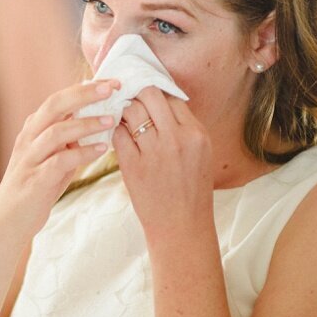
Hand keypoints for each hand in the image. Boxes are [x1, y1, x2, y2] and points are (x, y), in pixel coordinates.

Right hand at [0, 78, 118, 226]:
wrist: (9, 220)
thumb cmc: (36, 185)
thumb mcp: (52, 155)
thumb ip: (68, 136)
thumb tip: (94, 113)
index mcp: (34, 128)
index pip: (59, 98)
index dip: (84, 88)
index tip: (111, 81)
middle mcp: (29, 138)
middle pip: (55, 105)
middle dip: (84, 94)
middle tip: (111, 88)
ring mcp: (30, 158)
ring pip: (57, 131)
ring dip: (86, 123)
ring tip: (111, 119)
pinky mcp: (36, 180)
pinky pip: (60, 161)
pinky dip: (82, 153)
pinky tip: (102, 149)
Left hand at [112, 86, 212, 245]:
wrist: (181, 226)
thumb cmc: (190, 189)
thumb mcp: (200, 153)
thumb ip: (184, 127)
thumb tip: (160, 101)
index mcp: (196, 134)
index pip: (171, 97)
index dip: (156, 91)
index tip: (145, 92)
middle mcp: (177, 139)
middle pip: (150, 95)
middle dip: (137, 93)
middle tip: (129, 96)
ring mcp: (155, 152)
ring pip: (131, 111)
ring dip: (123, 109)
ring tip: (121, 113)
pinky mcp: (134, 166)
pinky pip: (118, 134)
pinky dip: (115, 129)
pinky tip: (116, 132)